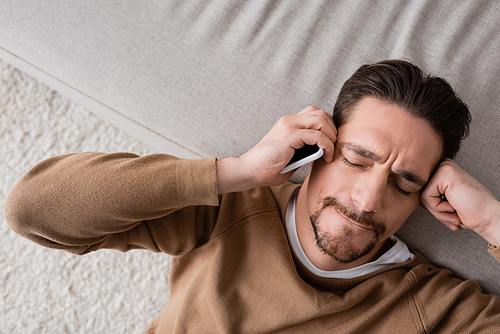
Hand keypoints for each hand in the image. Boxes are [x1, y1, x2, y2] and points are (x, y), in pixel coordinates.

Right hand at [217, 106, 336, 193]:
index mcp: (288, 123)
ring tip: (329, 152)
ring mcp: (289, 126)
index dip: (326, 128)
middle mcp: (289, 121)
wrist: (249, 171)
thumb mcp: (291, 157)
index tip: (326, 147)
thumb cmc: (267, 169)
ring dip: (331, 136)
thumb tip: (321, 153)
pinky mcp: (290, 135)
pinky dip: (326, 146)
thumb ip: (305, 152)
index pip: (315, 114)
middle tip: (331, 149)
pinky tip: (325, 157)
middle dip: (332, 131)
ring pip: (322, 120)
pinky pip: (318, 136)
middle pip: (322, 114)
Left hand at [420, 159, 499, 245]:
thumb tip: (406, 192)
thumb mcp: (443, 203)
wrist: (488, 218)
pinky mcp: (444, 173)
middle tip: (454, 213)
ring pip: (422, 196)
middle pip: (420, 193)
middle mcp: (443, 165)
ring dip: (437, 211)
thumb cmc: (469, 213)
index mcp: (442, 171)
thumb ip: (427, 196)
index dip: (433, 208)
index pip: (421, 192)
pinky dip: (439, 208)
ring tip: (455, 210)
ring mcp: (444, 167)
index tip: (452, 211)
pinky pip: (426, 197)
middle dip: (434, 210)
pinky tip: (455, 206)